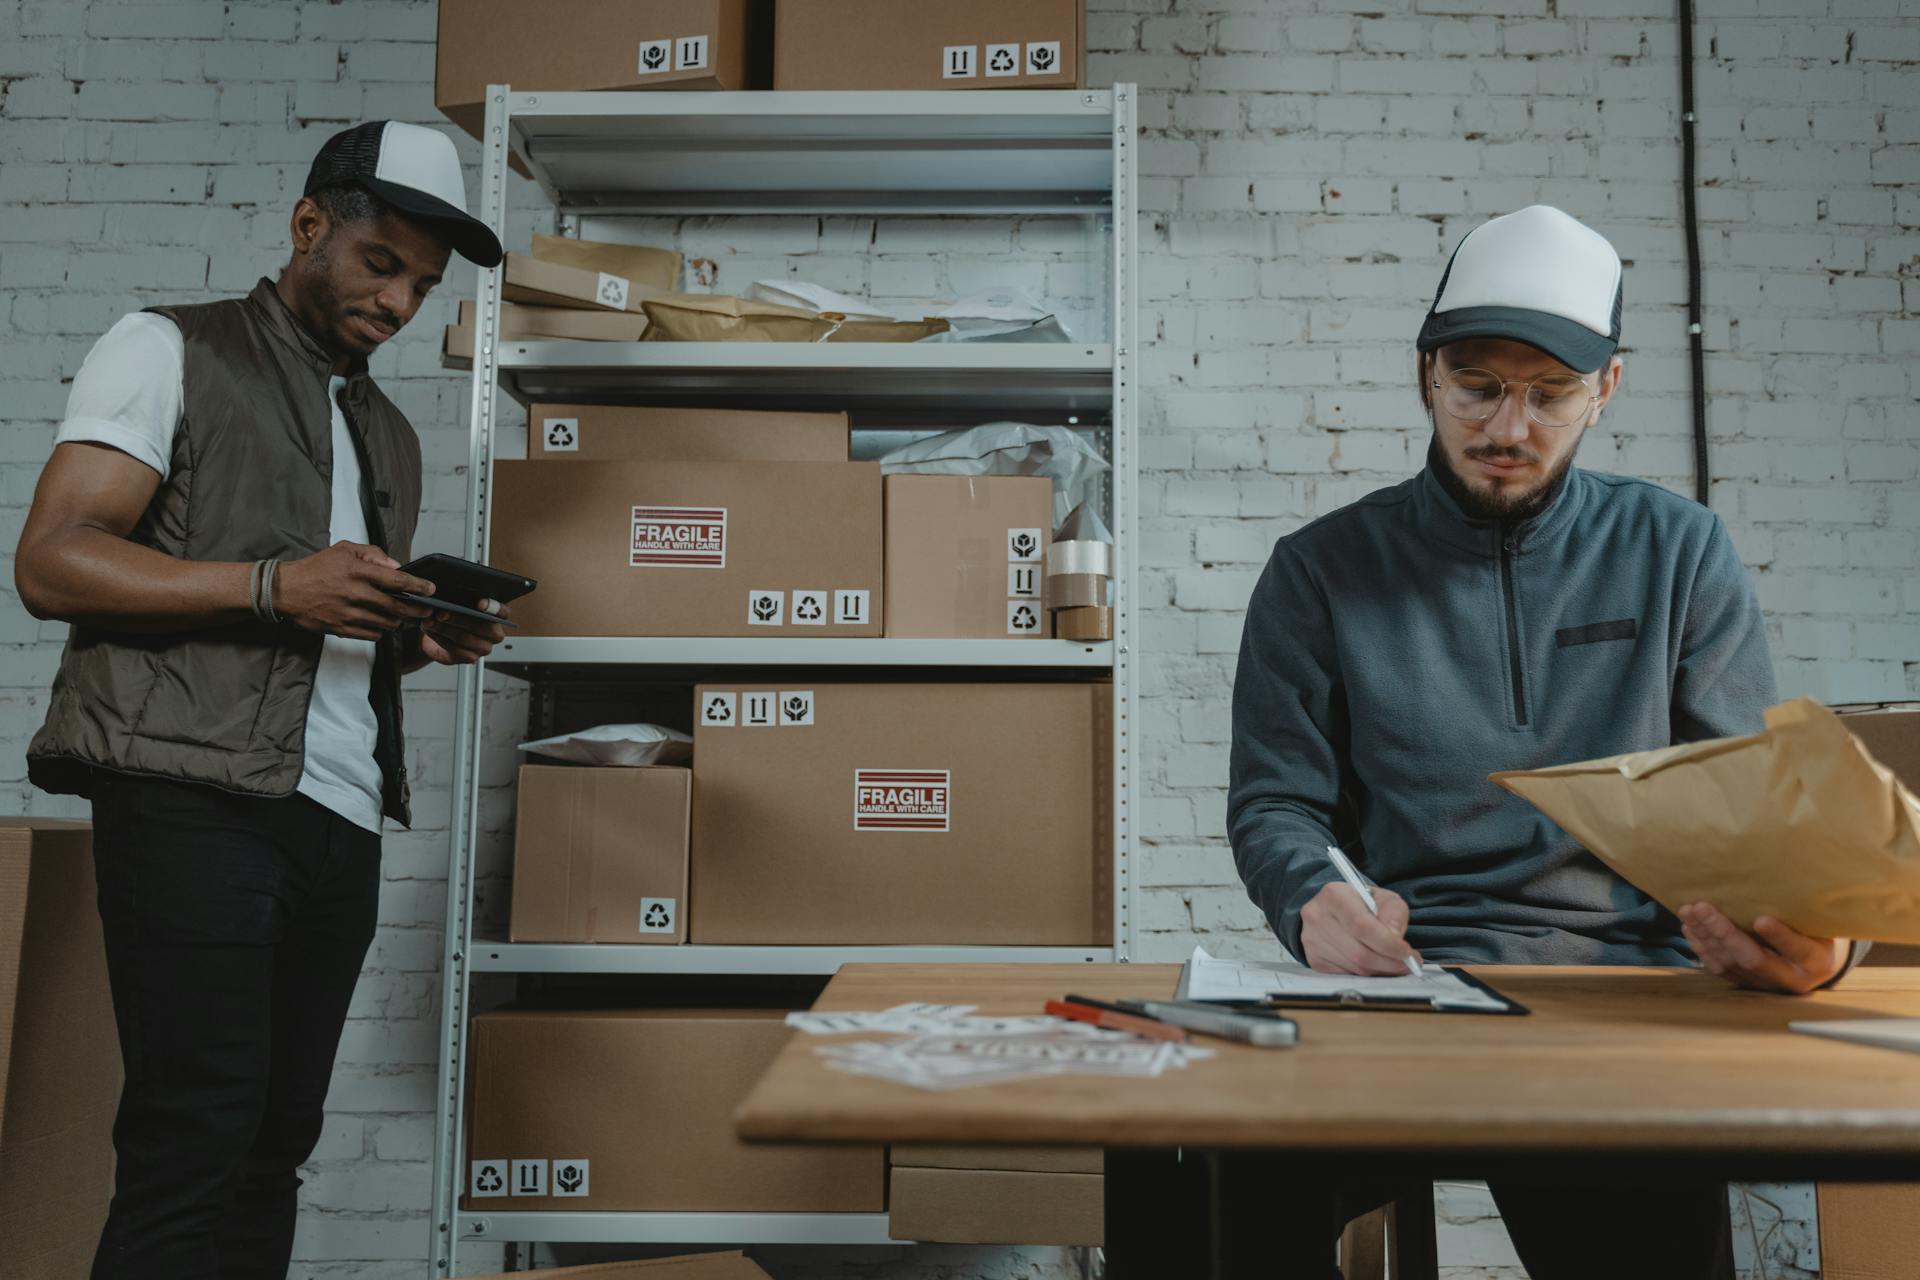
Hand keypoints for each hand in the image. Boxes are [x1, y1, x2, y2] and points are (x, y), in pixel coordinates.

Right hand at [276, 542, 434, 639]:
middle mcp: (356, 594)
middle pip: (398, 607)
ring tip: (402, 615)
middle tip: (426, 610)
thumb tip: (395, 565)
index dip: (418, 586)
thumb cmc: (316, 569)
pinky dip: (381, 630)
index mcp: (358, 572)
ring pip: (387, 623)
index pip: (397, 580)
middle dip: (417, 610)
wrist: (286, 590)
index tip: (430, 589)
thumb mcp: (344, 549)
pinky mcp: (342, 629)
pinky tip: (381, 622)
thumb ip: (373, 554)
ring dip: (398, 620)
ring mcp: (349, 614)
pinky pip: (372, 634)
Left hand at [419, 598, 509, 665]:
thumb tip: (451, 594)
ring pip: (465, 638)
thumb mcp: (456, 603)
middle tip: (442, 613)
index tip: (479, 604)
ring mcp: (484, 648)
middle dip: (459, 619)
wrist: (438, 634)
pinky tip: (430, 630)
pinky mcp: (470, 658)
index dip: (493, 608)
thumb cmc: (451, 615)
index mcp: (497, 616)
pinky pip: (455, 649)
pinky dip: (439, 638)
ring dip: (444, 629)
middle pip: (482, 627)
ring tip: (430, 621)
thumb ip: (460, 600)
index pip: (503, 612)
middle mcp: (494, 634)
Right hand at [1300, 881, 1421, 975]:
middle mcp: (1317, 917)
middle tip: (1407, 964)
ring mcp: (1312, 940)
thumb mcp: (1383, 898)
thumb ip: (1395, 914)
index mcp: (1334, 895)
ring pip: (1355, 968)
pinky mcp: (1314, 959)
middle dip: (1389, 963)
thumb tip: (1395, 939)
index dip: (1388, 944)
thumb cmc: (1361, 903)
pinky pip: (1347, 975)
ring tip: (1394, 963)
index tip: (1406, 953)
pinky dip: (1367, 974)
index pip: (1362, 926)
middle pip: (1359, 953)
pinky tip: (1375, 964)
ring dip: (1381, 970)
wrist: (1333, 909)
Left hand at [1678, 902, 1847, 994]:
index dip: (1779, 936)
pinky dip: (1702, 948)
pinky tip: (1689, 927)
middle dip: (1724, 933)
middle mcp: (1791, 978)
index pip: (1797, 949)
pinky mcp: (1746, 984)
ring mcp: (1765, 984)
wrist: (1814, 963)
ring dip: (1705, 937)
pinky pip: (1719, 969)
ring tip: (1688, 912)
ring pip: (1730, 964)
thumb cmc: (1816, 930)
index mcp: (1816, 961)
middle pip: (1752, 959)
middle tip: (1702, 907)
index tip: (1760, 919)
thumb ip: (1799, 910)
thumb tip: (1772, 875)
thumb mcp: (1819, 921)